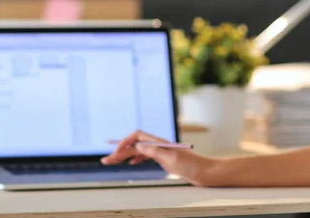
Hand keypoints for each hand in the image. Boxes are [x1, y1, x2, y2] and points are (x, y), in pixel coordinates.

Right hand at [100, 130, 215, 185]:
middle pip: (135, 145)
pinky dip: (136, 158)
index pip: (137, 136)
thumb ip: (155, 151)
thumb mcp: (172, 159)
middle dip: (119, 151)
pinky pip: (145, 156)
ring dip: (125, 155)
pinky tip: (131, 162)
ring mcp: (161, 152)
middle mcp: (159, 145)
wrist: (203, 172)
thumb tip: (139, 145)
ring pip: (138, 151)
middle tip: (105, 160)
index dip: (125, 142)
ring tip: (113, 161)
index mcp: (159, 143)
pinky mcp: (164, 159)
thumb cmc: (191, 166)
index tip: (116, 152)